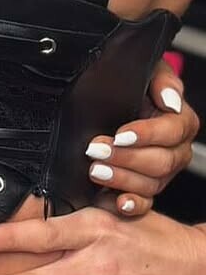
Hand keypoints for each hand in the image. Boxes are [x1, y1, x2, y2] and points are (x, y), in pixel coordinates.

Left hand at [82, 63, 197, 216]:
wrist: (99, 97)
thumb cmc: (124, 82)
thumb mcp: (143, 70)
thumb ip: (161, 78)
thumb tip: (171, 99)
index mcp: (178, 122)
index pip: (172, 132)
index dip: (147, 134)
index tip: (120, 133)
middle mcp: (174, 149)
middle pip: (161, 162)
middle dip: (126, 157)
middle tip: (97, 150)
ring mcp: (159, 172)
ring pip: (151, 184)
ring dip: (121, 178)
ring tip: (95, 170)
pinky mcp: (143, 188)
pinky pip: (144, 203)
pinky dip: (130, 204)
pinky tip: (115, 201)